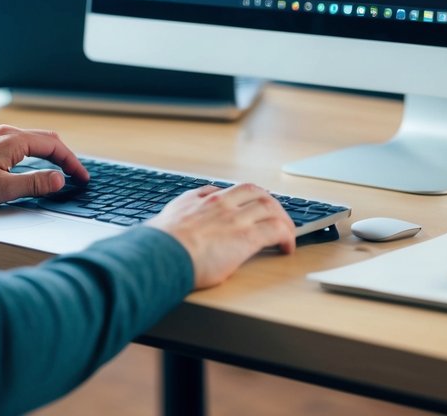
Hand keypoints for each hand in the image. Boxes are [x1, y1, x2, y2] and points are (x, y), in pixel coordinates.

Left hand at [0, 125, 88, 208]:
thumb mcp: (1, 189)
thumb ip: (33, 183)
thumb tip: (60, 180)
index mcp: (13, 140)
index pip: (54, 146)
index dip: (72, 162)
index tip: (82, 177)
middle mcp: (7, 132)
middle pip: (47, 139)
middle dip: (66, 156)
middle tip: (76, 175)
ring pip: (35, 139)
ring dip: (52, 153)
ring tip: (61, 170)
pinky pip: (23, 142)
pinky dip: (38, 152)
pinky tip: (36, 164)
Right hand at [147, 184, 295, 288]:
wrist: (162, 255)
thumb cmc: (159, 246)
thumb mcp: (165, 220)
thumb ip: (178, 213)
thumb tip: (176, 218)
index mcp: (199, 200)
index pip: (229, 190)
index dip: (246, 197)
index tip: (251, 205)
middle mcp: (220, 203)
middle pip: (255, 192)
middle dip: (270, 203)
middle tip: (276, 217)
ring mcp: (235, 217)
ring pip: (270, 206)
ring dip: (283, 218)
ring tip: (287, 232)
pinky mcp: (247, 235)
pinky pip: (277, 229)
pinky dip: (287, 236)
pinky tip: (287, 247)